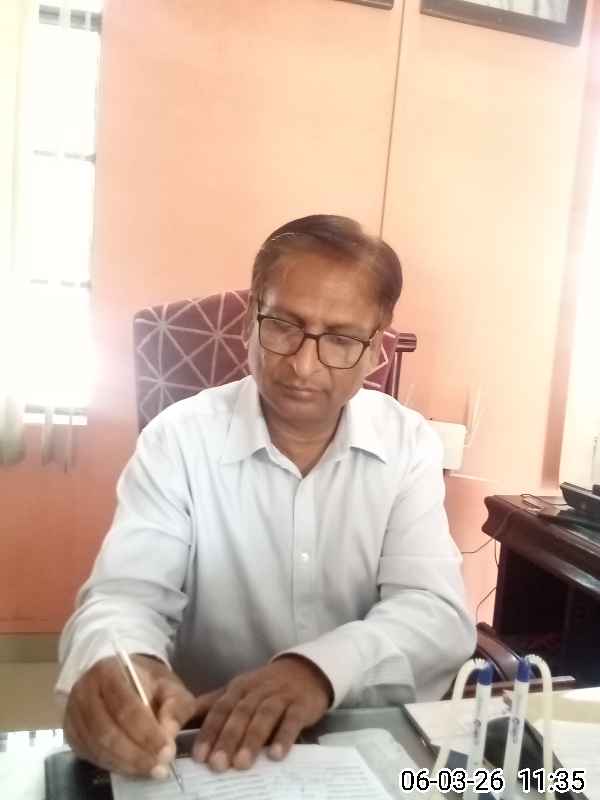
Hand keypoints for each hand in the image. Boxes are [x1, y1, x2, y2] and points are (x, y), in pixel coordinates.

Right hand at [63, 654, 197, 776]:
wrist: (124, 679)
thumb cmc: (148, 683)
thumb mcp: (170, 687)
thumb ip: (174, 707)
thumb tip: (168, 735)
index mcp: (109, 671)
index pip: (125, 706)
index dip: (146, 732)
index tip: (166, 750)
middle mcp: (85, 691)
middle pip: (107, 730)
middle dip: (136, 753)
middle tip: (160, 766)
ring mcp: (74, 713)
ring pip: (97, 747)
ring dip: (126, 763)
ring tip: (150, 769)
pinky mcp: (71, 733)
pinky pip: (90, 755)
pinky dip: (114, 765)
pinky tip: (133, 767)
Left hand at [191, 655, 331, 771]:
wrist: (305, 671)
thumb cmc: (265, 688)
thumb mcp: (239, 691)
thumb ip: (213, 705)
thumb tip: (179, 719)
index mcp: (238, 687)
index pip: (220, 709)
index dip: (209, 732)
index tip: (199, 756)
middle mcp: (257, 690)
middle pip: (240, 714)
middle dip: (227, 739)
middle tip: (217, 765)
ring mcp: (280, 696)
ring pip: (263, 716)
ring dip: (252, 740)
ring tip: (242, 764)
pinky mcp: (300, 705)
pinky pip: (291, 720)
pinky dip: (284, 737)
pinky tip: (276, 755)